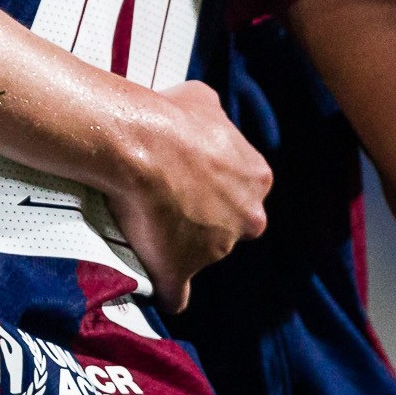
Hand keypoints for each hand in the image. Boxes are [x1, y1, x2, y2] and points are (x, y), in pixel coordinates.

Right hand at [91, 77, 271, 312]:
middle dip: (205, 219)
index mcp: (257, 178)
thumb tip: (206, 120)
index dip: (214, 185)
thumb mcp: (204, 100)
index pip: (243, 191)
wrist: (138, 143)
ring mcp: (216, 249)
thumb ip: (215, 120)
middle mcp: (246, 217)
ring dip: (178, 244)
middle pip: (229, 226)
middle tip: (167, 200)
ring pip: (201, 254)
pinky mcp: (180, 270)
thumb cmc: (171, 118)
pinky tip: (156, 287)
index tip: (188, 178)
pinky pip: (177, 294)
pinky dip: (167, 291)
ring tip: (142, 221)